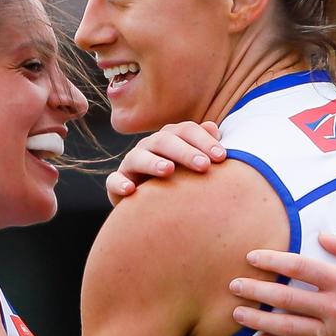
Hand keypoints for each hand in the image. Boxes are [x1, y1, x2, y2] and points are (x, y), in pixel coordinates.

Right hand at [106, 121, 224, 204]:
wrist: (154, 208)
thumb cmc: (181, 181)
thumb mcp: (193, 164)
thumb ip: (203, 146)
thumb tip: (213, 127)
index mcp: (170, 138)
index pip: (186, 131)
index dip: (204, 141)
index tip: (221, 157)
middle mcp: (149, 146)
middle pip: (164, 140)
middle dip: (185, 152)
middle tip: (203, 165)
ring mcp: (131, 164)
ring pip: (138, 157)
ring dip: (153, 162)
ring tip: (169, 170)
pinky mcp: (117, 184)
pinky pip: (114, 181)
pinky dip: (120, 184)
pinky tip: (131, 190)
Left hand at [230, 232, 335, 335]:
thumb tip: (324, 235)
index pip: (299, 268)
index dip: (272, 260)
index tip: (251, 256)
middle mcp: (334, 309)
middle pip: (285, 298)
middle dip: (255, 291)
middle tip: (232, 285)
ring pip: (286, 328)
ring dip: (258, 321)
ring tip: (236, 315)